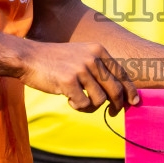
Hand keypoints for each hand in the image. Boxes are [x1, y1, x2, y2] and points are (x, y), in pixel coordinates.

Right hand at [19, 39, 136, 113]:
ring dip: (91, 106)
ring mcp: (81, 69)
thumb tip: (118, 93)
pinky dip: (78, 107)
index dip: (130, 90)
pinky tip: (69, 100)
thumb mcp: (81, 55)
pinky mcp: (69, 81)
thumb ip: (99, 69)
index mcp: (98, 50)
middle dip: (117, 105)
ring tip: (79, 101)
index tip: (134, 102)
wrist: (29, 57)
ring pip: (100, 99)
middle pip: (115, 89)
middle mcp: (92, 58)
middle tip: (113, 113)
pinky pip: (84, 104)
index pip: (122, 73)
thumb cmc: (56, 60)